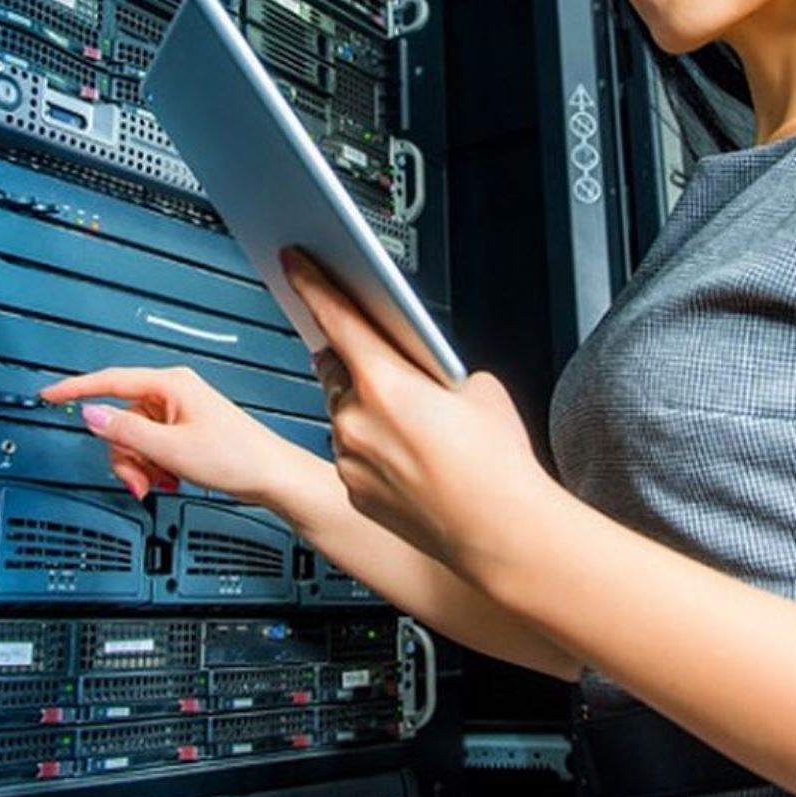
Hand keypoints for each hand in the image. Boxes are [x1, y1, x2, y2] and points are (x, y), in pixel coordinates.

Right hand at [38, 365, 306, 506]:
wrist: (271, 475)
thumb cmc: (236, 456)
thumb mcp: (170, 448)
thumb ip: (126, 431)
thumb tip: (91, 415)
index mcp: (171, 384)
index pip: (111, 380)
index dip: (77, 390)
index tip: (50, 394)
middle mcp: (174, 392)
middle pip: (120, 419)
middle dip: (124, 454)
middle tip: (140, 478)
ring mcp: (180, 412)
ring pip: (134, 437)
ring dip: (140, 464)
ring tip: (161, 481)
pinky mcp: (185, 430)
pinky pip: (151, 446)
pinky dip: (153, 465)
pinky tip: (171, 478)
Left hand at [280, 247, 565, 583]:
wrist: (500, 533)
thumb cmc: (497, 465)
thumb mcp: (479, 388)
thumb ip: (436, 369)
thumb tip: (422, 372)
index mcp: (387, 382)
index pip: (336, 317)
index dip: (311, 283)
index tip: (294, 263)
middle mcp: (357, 419)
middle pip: (335, 366)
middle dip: (351, 357)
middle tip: (380, 358)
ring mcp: (350, 458)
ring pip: (342, 414)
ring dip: (363, 407)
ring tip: (411, 423)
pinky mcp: (353, 491)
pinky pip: (351, 454)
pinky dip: (369, 447)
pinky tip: (408, 458)